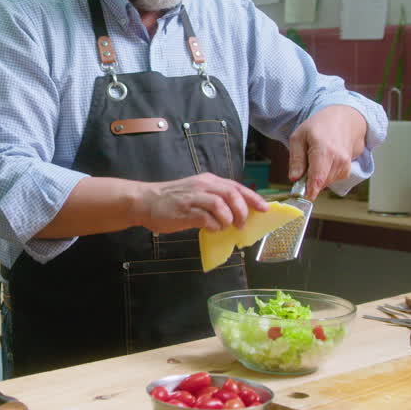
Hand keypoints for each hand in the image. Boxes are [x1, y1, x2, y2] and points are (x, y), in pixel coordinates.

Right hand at [133, 173, 267, 233]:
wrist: (145, 201)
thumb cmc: (172, 200)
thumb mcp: (197, 193)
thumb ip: (214, 199)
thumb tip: (236, 214)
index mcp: (208, 180)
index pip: (236, 186)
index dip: (252, 197)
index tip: (265, 208)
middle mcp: (203, 186)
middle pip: (232, 194)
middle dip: (242, 210)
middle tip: (242, 224)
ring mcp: (194, 197)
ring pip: (221, 205)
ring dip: (228, 219)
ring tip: (226, 227)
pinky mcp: (185, 211)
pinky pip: (207, 219)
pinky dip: (214, 226)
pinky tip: (211, 229)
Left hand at [287, 105, 367, 198]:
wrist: (344, 119)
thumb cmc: (320, 126)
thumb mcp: (299, 137)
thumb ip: (296, 159)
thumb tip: (294, 178)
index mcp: (324, 149)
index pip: (318, 177)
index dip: (310, 191)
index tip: (303, 198)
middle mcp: (338, 159)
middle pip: (319, 183)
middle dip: (308, 181)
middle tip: (303, 167)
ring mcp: (345, 165)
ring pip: (325, 183)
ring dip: (316, 178)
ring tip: (315, 159)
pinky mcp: (348, 170)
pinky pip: (331, 180)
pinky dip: (324, 175)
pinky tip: (323, 162)